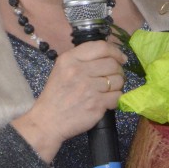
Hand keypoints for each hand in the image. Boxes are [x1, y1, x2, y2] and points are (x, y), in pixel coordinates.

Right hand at [12, 39, 127, 162]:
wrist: (48, 120)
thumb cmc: (56, 95)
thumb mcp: (61, 69)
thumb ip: (81, 59)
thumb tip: (109, 55)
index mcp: (70, 59)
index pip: (101, 47)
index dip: (115, 51)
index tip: (120, 58)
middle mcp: (79, 71)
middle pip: (112, 64)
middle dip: (118, 70)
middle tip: (114, 77)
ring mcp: (89, 88)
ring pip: (118, 80)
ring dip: (117, 85)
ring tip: (108, 90)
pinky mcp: (96, 104)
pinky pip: (117, 96)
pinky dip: (115, 99)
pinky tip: (106, 101)